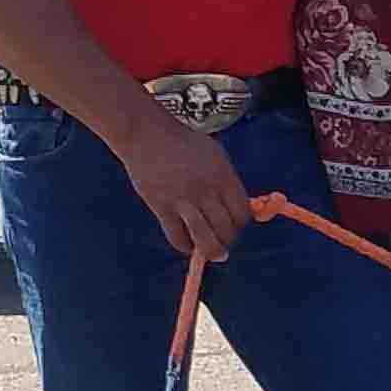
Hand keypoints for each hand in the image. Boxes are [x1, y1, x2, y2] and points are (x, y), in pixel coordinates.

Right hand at [119, 112, 252, 260]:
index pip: (241, 212)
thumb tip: (239, 205)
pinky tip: (189, 246)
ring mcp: (184, 201)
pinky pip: (177, 237)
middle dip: (229, 239)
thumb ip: (228, 180)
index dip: (242, 224)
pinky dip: (185, 246)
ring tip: (215, 254)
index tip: (237, 226)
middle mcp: (207, 191)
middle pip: (226, 228)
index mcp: (223, 177)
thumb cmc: (185, 143)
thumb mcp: (216, 156)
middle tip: (226, 241)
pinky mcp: (162, 208)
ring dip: (212, 251)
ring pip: (204, 238)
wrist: (149, 136)